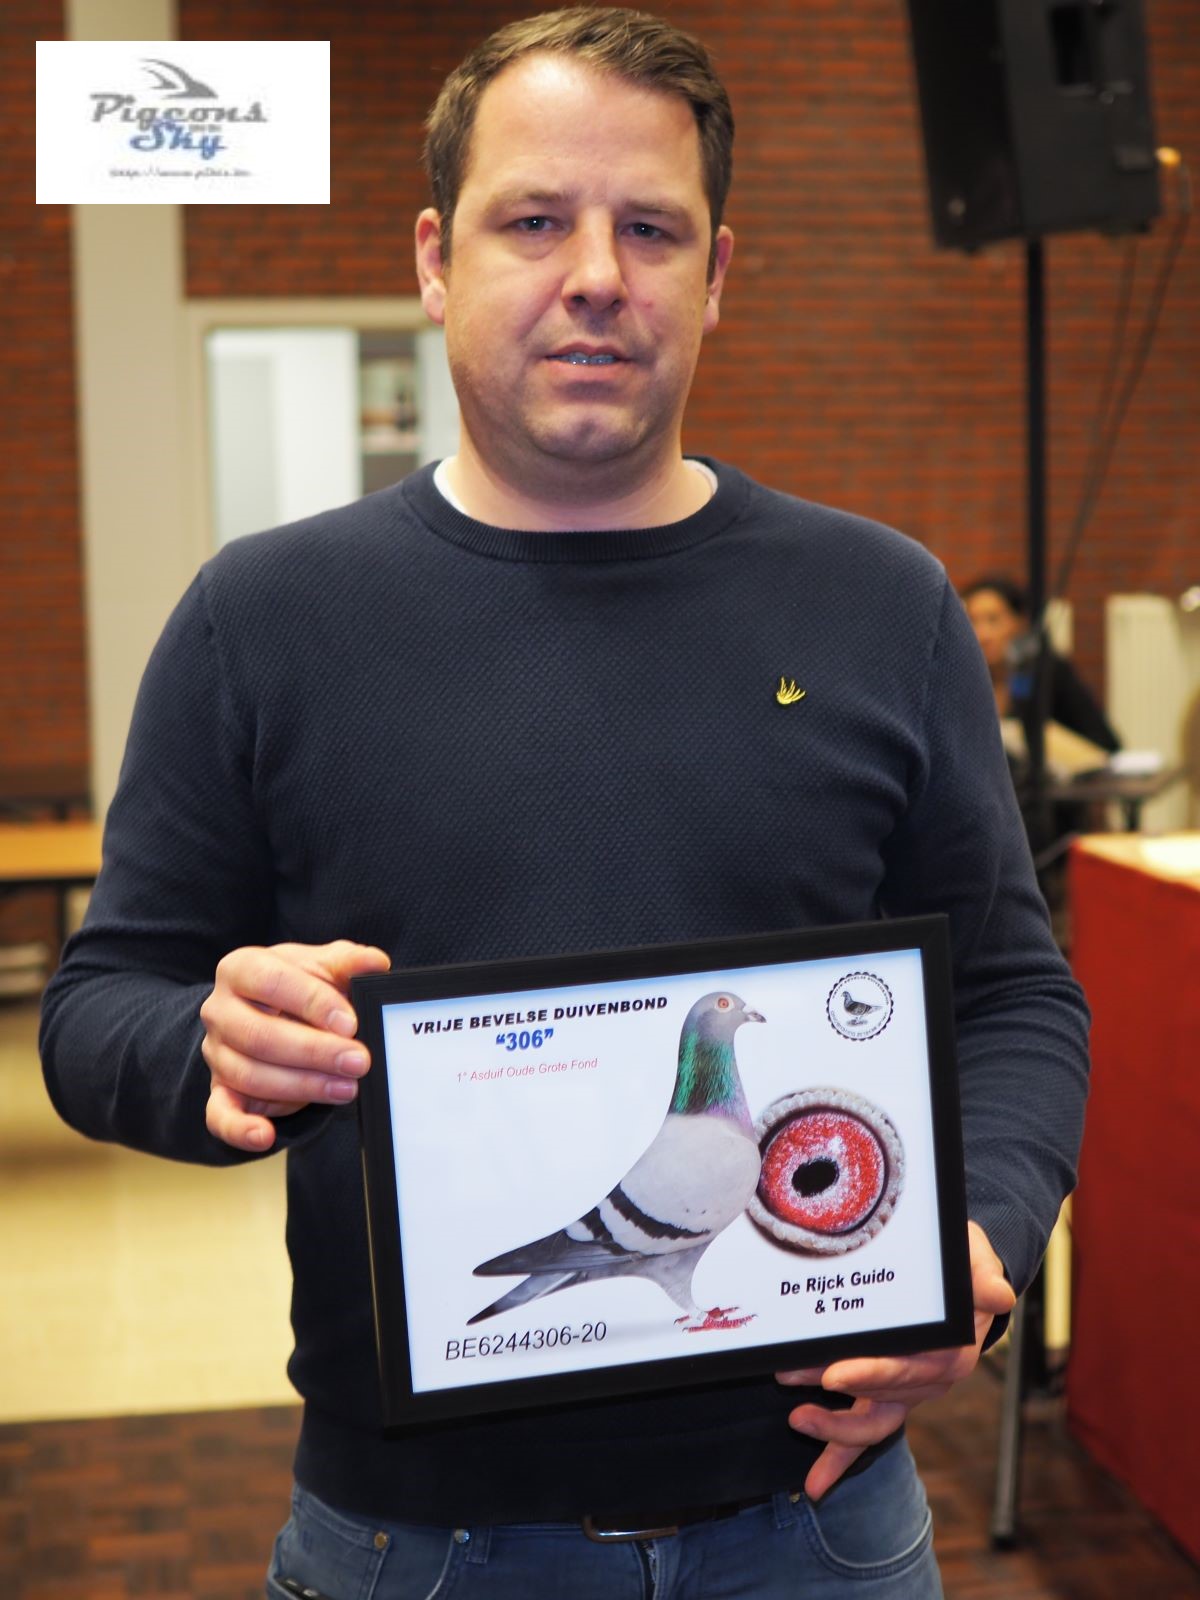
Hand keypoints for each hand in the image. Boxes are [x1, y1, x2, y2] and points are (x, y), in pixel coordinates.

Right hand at [201, 939, 390, 1152]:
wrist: (270, 1013)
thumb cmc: (299, 986)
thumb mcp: (323, 966)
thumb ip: (347, 963)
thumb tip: (375, 963)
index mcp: (242, 968)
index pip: (272, 981)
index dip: (312, 1002)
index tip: (350, 1022)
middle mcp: (219, 1010)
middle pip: (259, 1035)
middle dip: (314, 1052)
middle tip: (359, 1061)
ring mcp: (217, 1053)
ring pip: (250, 1075)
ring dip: (302, 1086)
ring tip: (346, 1088)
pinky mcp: (220, 1090)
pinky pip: (220, 1115)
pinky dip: (240, 1129)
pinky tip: (265, 1137)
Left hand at [776, 1220, 1015, 1499]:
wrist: (962, 1279)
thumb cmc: (963, 1262)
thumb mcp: (977, 1257)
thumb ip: (985, 1274)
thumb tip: (999, 1294)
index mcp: (953, 1351)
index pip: (911, 1370)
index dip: (873, 1375)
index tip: (835, 1374)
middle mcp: (931, 1379)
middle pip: (884, 1395)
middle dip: (838, 1393)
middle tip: (794, 1375)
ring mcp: (908, 1391)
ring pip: (873, 1421)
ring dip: (834, 1428)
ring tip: (797, 1419)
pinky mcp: (888, 1395)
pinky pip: (866, 1431)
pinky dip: (839, 1460)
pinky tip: (816, 1486)